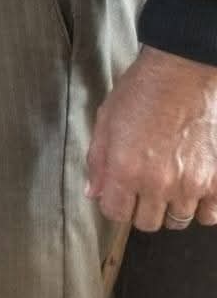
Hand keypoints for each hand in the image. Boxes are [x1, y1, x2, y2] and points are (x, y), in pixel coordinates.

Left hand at [86, 46, 216, 230]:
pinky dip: (201, 207)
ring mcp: (191, 186)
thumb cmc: (140, 92)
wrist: (181, 75)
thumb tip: (93, 192)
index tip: (114, 194)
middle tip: (139, 187)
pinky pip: (210, 216)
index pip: (115, 213)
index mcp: (126, 169)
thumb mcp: (105, 120)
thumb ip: (97, 160)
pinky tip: (191, 189)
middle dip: (138, 208)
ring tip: (165, 184)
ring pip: (177, 221)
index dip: (112, 204)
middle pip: (146, 223)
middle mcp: (158, 184)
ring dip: (168, 207)